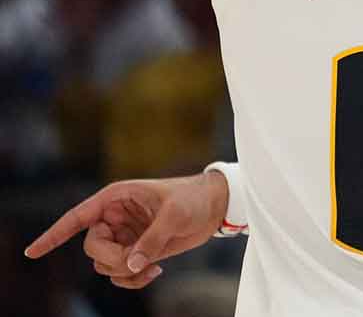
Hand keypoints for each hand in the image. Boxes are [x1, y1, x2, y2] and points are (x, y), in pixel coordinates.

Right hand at [24, 171, 228, 288]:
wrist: (214, 207)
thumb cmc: (193, 199)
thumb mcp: (174, 215)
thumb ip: (151, 240)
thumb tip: (130, 265)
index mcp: (115, 198)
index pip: (76, 217)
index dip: (53, 234)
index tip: (31, 252)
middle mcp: (114, 218)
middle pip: (91, 248)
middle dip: (111, 259)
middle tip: (135, 260)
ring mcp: (123, 236)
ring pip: (104, 264)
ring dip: (123, 272)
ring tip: (151, 268)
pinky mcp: (135, 251)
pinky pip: (120, 273)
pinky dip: (131, 279)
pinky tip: (153, 273)